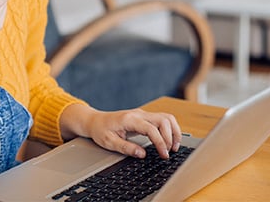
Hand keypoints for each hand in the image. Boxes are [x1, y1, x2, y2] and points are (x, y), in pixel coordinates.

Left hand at [62, 105, 181, 159]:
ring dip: (174, 131)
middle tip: (169, 152)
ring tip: (174, 147)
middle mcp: (139, 114)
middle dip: (170, 137)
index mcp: (129, 119)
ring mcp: (143, 114)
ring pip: (166, 118)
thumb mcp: (109, 142)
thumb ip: (126, 148)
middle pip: (164, 120)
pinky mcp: (145, 117)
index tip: (164, 155)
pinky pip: (163, 119)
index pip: (151, 129)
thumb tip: (142, 154)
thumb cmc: (101, 130)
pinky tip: (170, 140)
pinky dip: (170, 129)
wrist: (95, 121)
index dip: (160, 142)